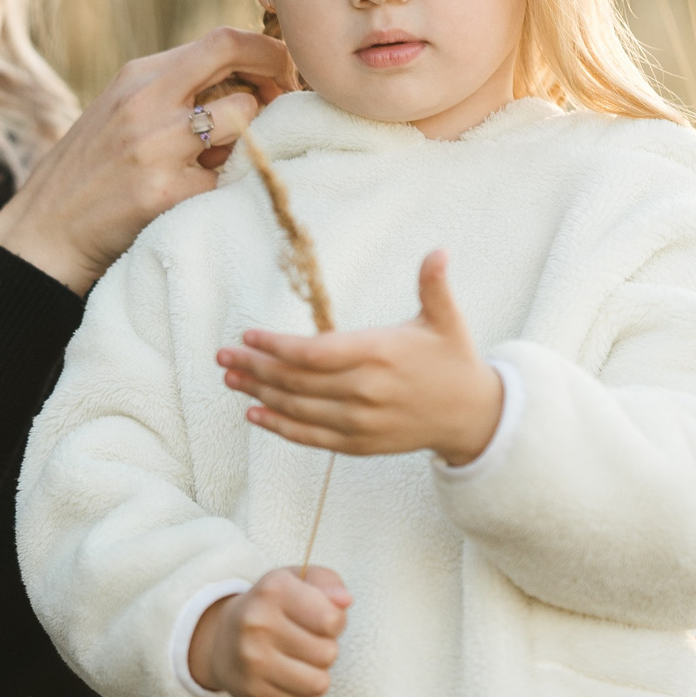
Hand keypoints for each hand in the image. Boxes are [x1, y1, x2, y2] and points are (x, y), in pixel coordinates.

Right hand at [0, 28, 291, 292]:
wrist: (43, 236)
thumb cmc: (91, 176)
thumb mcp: (121, 114)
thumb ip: (173, 93)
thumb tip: (248, 84)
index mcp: (138, 76)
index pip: (221, 39)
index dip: (266, 54)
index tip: (280, 78)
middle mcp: (147, 101)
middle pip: (234, 56)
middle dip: (276, 78)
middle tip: (286, 106)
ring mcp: (156, 145)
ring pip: (242, 119)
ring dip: (250, 141)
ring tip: (228, 162)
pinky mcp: (165, 192)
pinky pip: (228, 179)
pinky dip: (229, 188)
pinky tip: (206, 199)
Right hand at [187, 566, 351, 696]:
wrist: (222, 637)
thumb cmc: (273, 605)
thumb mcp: (299, 580)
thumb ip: (328, 582)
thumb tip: (345, 600)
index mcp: (273, 591)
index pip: (331, 620)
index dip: (336, 622)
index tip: (321, 619)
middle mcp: (257, 625)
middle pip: (328, 653)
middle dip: (326, 648)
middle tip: (309, 641)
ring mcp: (252, 662)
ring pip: (318, 683)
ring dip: (319, 674)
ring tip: (304, 661)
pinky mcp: (252, 693)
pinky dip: (306, 693)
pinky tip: (292, 678)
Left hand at [218, 251, 503, 463]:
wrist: (472, 417)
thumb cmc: (453, 361)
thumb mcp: (447, 321)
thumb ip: (434, 286)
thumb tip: (438, 252)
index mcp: (380, 354)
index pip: (314, 353)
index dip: (277, 346)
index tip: (248, 335)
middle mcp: (366, 391)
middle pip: (297, 381)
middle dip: (256, 366)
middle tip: (223, 356)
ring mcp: (361, 422)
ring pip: (298, 408)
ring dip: (259, 393)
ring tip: (231, 377)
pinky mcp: (359, 444)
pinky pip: (311, 436)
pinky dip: (280, 426)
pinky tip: (254, 413)